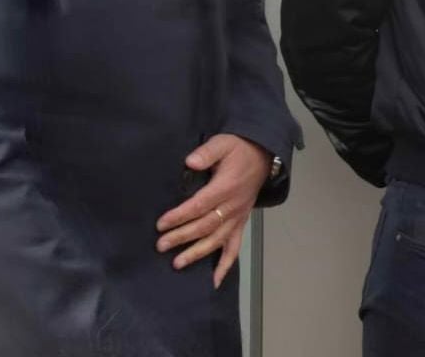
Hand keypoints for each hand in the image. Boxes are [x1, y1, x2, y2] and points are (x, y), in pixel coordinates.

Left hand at [154, 134, 271, 286]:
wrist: (263, 157)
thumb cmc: (238, 150)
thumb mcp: (223, 143)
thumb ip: (207, 152)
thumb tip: (190, 162)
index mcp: (225, 187)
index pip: (199, 206)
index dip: (179, 216)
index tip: (161, 224)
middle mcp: (232, 207)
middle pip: (204, 226)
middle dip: (182, 237)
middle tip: (161, 246)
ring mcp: (237, 218)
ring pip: (216, 240)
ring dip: (197, 253)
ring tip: (177, 263)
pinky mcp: (241, 224)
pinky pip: (234, 248)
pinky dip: (225, 266)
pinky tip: (214, 280)